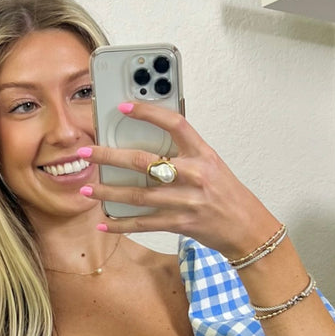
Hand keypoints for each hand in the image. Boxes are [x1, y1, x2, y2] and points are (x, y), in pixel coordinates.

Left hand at [79, 100, 279, 258]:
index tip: (124, 107)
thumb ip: (183, 154)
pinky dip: (121, 223)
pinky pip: (144, 223)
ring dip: (109, 192)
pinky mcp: (181, 223)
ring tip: (88, 188)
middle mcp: (194, 175)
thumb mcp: (211, 165)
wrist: (247, 228)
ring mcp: (187, 201)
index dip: (148, 113)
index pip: (174, 124)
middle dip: (109, 156)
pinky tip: (105, 222)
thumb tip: (146, 147)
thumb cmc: (227, 194)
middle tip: (87, 152)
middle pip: (144, 162)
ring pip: (138, 195)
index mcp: (203, 154)